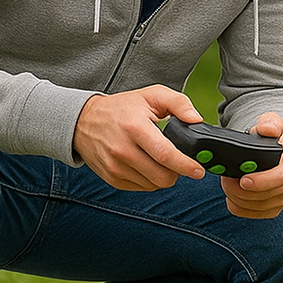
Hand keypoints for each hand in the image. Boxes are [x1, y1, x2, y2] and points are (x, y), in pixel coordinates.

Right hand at [73, 85, 207, 190]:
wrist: (83, 121)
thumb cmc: (122, 108)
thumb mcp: (151, 95)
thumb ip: (178, 103)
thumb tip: (196, 119)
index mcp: (135, 128)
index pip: (165, 154)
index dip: (186, 165)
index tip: (199, 169)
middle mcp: (123, 150)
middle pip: (162, 176)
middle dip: (178, 173)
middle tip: (180, 162)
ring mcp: (115, 167)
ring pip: (154, 184)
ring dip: (164, 176)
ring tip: (161, 160)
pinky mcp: (112, 178)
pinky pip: (141, 187)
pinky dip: (150, 180)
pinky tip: (148, 165)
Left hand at [219, 112, 282, 218]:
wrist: (280, 151)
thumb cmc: (273, 137)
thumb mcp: (272, 122)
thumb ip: (270, 123)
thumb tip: (266, 130)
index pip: (279, 178)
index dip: (260, 182)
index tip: (242, 179)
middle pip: (265, 196)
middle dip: (240, 190)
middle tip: (224, 179)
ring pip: (257, 207)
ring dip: (237, 198)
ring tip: (226, 184)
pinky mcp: (275, 208)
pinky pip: (253, 214)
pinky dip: (239, 207)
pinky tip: (231, 196)